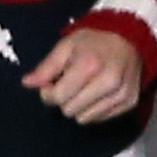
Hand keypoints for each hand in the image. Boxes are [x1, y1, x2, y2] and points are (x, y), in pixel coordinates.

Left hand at [23, 20, 149, 123]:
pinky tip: (97, 92)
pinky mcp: (129, 103)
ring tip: (84, 87)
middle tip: (69, 84)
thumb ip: (46, 67)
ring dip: (79, 106)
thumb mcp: (66, 46)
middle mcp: (108, 83)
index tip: (51, 83)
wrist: (129, 38)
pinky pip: (100, 119)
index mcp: (89, 65)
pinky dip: (94, 109)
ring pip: (84, 119)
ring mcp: (121, 94)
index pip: (58, 97)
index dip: (48, 92)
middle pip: (70, 110)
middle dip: (64, 99)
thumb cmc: (93, 41)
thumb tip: (26, 83)